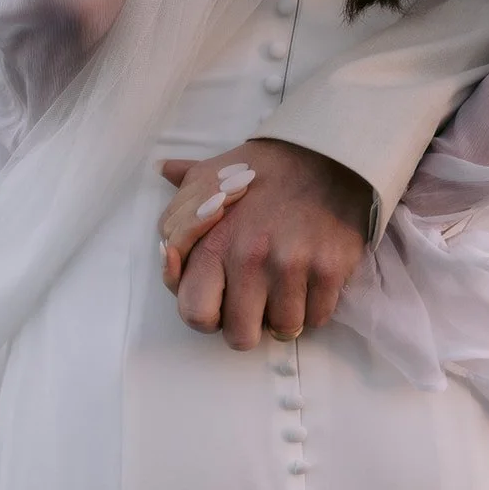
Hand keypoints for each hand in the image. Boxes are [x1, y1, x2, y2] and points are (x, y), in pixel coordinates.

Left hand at [156, 138, 371, 349]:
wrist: (326, 152)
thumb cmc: (262, 171)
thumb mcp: (209, 177)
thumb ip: (180, 204)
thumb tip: (159, 176)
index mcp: (213, 244)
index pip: (196, 315)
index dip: (210, 317)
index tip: (223, 306)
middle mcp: (249, 259)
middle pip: (240, 336)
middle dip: (249, 324)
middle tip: (259, 300)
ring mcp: (292, 266)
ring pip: (283, 329)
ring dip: (285, 315)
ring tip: (287, 286)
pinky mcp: (329, 269)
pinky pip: (318, 317)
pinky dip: (315, 307)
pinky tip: (311, 280)